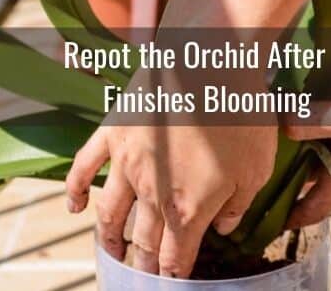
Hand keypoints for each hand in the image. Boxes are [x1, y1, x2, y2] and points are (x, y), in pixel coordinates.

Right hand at [65, 71, 276, 277]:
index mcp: (189, 207)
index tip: (172, 280)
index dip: (173, 274)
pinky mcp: (113, 133)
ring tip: (112, 251)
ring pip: (110, 213)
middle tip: (143, 273)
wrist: (212, 61)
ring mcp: (127, 163)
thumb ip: (237, 205)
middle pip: (143, 239)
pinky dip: (75, 190)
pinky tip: (75, 206)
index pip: (176, 256)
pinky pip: (84, 167)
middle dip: (144, 263)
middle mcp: (152, 193)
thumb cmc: (242, 115)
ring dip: (109, 238)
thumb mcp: (255, 168)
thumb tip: (222, 228)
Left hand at [282, 37, 330, 227]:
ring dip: (299, 123)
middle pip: (311, 167)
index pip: (315, 208)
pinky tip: (296, 80)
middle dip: (285, 161)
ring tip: (267, 110)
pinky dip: (316, 97)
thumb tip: (277, 125)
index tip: (267, 218)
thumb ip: (308, 123)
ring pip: (320, 132)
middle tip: (254, 148)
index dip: (291, 217)